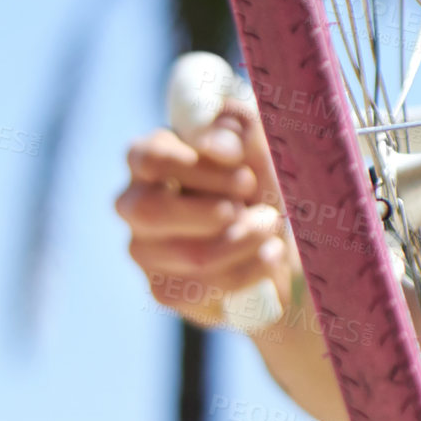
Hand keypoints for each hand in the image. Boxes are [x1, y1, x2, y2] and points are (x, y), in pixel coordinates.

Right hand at [115, 102, 298, 327]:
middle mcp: (135, 204)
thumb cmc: (264, 182)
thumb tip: (214, 145)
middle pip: (152, 212)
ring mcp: (145, 251)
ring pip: (189, 254)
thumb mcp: (260, 145)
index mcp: (149, 159)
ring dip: (244, 240)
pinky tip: (270, 255)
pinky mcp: (165, 289)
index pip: (149, 159)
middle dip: (216, 212)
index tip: (244, 170)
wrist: (284, 243)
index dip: (197, 167)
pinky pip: (204, 288)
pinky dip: (248, 271)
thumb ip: (239, 130)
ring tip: (272, 227)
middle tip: (262, 208)